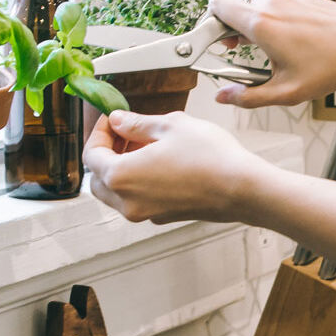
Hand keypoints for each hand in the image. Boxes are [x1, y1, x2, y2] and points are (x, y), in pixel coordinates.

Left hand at [83, 110, 264, 223]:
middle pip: (99, 179)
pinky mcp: (163, 216)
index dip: (99, 132)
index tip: (113, 119)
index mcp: (121, 176)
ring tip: (145, 145)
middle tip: (125, 132)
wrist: (243, 188)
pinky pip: (138, 199)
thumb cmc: (211, 158)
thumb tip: (119, 121)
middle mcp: (128, 201)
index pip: (92, 155)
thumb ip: (137, 124)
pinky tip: (160, 161)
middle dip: (107, 153)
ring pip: (117, 192)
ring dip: (122, 168)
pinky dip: (138, 181)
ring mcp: (146, 213)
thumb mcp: (170, 126)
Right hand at [208, 0, 335, 107]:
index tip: (220, 42)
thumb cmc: (331, 66)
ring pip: (255, 0)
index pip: (217, 5)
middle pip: (234, 4)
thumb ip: (248, 97)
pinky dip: (273, 11)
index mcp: (260, 22)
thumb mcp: (286, 92)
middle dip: (232, 25)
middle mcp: (270, 0)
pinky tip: (286, 33)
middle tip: (242, 49)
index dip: (212, 24)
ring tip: (265, 43)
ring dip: (254, 17)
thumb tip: (224, 98)